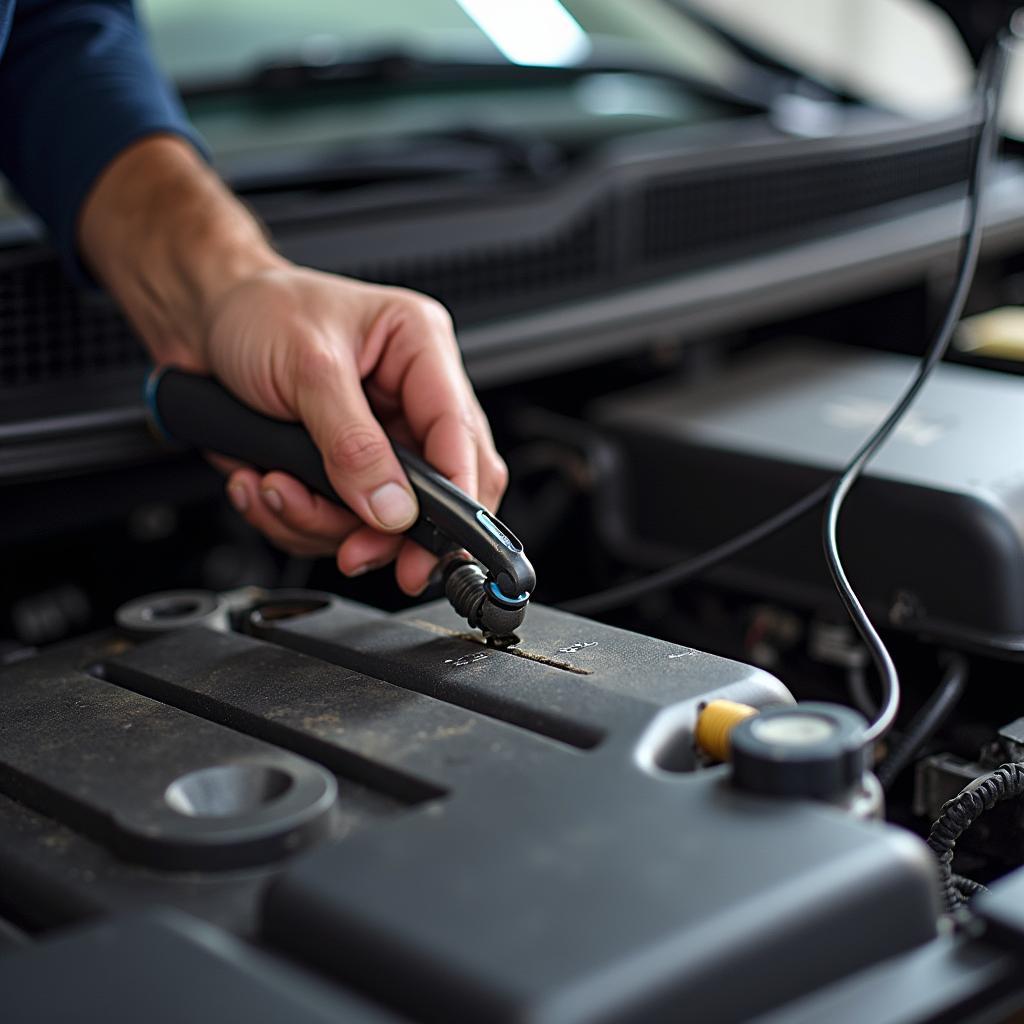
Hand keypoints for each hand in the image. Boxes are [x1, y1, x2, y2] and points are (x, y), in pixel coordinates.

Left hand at [79, 136, 506, 594]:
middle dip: (387, 529)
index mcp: (420, 349)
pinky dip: (294, 518)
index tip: (430, 546)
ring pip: (381, 518)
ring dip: (321, 521)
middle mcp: (407, 397)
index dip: (455, 497)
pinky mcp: (342, 468)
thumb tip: (391, 507)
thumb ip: (352, 444)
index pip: (461, 435)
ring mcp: (377, 438)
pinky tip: (263, 484)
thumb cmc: (254, 312)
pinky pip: (336, 521)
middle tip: (356, 552)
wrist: (198, 321)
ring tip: (274, 488)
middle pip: (437, 489)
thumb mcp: (307, 368)